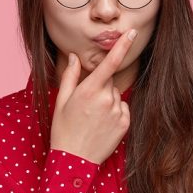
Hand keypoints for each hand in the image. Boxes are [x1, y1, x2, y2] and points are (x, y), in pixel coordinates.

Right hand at [49, 29, 135, 164]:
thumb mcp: (61, 101)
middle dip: (99, 88)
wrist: (74, 160)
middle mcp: (106, 99)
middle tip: (85, 105)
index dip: (122, 45)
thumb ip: (70, 76)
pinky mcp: (125, 124)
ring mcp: (117, 112)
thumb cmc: (63, 129)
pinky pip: (122, 109)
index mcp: (89, 90)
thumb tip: (75, 56)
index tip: (131, 32)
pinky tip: (101, 124)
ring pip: (116, 96)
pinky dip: (115, 113)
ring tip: (92, 118)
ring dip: (107, 101)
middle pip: (109, 82)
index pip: (109, 63)